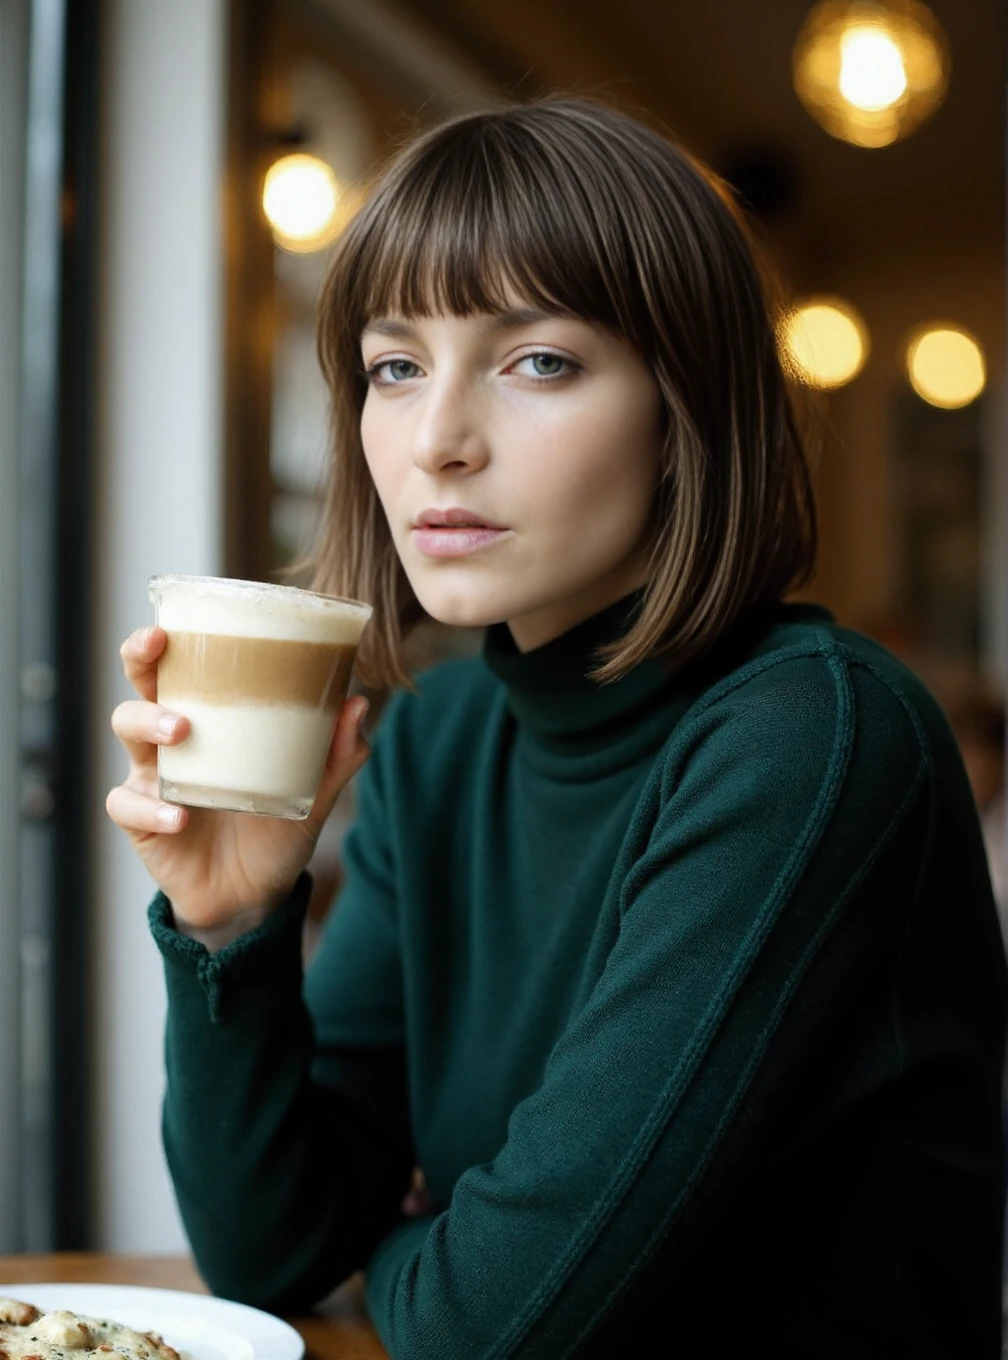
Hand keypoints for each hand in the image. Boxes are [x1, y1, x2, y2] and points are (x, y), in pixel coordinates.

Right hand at [106, 626, 371, 948]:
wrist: (255, 897)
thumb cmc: (276, 829)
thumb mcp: (313, 791)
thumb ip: (336, 753)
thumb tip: (358, 703)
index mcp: (210, 721)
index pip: (182, 669)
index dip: (170, 641)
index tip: (176, 622)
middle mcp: (172, 742)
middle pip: (140, 684)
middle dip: (141, 658)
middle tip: (159, 649)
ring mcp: (151, 778)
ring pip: (126, 729)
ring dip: (148, 722)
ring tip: (182, 731)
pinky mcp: (141, 822)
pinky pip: (127, 806)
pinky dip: (150, 808)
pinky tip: (179, 816)